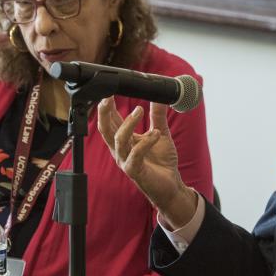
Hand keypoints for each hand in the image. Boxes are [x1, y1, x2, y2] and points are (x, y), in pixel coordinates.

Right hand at [97, 97, 196, 227]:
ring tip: (139, 110)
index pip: (111, 121)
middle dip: (104, 113)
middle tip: (108, 97)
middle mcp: (120, 150)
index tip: (109, 90)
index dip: (107, 107)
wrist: (171, 185)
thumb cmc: (161, 162)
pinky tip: (156, 134)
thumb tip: (160, 96)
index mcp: (124, 140)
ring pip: (118, 140)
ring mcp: (126, 160)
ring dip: (128, 123)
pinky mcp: (135, 171)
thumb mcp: (160, 133)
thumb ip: (157, 116)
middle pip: (105, 129)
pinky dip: (146, 142)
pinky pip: (135, 154)